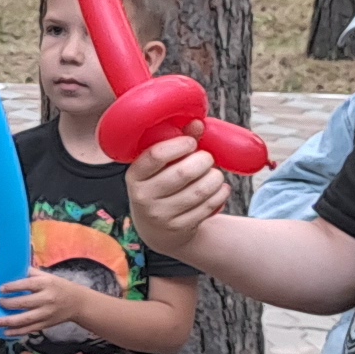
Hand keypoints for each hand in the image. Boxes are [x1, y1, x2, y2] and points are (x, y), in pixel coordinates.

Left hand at [0, 271, 100, 336]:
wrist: (78, 303)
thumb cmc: (60, 287)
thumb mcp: (48, 276)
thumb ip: (31, 273)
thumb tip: (12, 268)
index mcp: (46, 284)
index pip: (28, 284)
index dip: (13, 287)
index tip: (1, 288)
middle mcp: (46, 299)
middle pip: (25, 303)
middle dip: (8, 304)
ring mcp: (46, 313)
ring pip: (26, 319)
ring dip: (9, 321)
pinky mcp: (46, 324)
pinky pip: (30, 329)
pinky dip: (18, 332)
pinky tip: (6, 332)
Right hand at [125, 132, 231, 253]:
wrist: (156, 230)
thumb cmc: (160, 187)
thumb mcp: (158, 169)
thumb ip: (176, 144)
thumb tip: (197, 123)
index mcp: (134, 176)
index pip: (156, 155)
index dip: (179, 145)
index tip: (191, 142)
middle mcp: (143, 197)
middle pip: (183, 173)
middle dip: (203, 160)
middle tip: (207, 158)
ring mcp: (161, 215)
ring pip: (199, 190)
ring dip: (215, 177)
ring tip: (214, 174)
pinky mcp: (179, 228)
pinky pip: (208, 206)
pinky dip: (220, 193)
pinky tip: (219, 188)